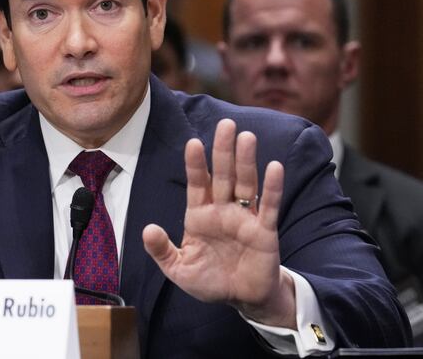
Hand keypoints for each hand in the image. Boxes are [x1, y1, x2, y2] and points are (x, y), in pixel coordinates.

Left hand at [142, 118, 294, 327]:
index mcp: (200, 215)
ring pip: (245, 183)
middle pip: (222, 175)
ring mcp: (244, 217)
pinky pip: (268, 206)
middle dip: (223, 150)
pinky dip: (272, 188)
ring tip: (247, 137)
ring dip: (246, 161)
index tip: (193, 142)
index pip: (197, 184)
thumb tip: (147, 230)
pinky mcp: (265, 230)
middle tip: (226, 123)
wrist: (242, 298)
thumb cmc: (210, 280)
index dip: (195, 164)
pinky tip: (275, 167)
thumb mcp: (179, 269)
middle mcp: (222, 210)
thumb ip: (162, 251)